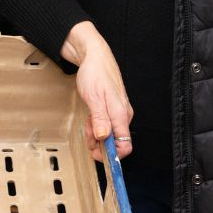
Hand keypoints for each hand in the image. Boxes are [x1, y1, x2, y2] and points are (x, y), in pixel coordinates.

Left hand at [60, 22, 133, 160]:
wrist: (93, 56)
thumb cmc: (94, 73)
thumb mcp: (93, 98)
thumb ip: (100, 120)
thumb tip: (104, 138)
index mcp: (121, 114)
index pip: (126, 146)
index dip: (113, 155)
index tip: (99, 156)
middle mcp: (123, 115)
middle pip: (116, 141)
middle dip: (100, 143)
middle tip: (87, 136)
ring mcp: (118, 111)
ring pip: (109, 133)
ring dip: (96, 134)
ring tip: (87, 124)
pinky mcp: (112, 108)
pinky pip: (106, 124)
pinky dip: (97, 125)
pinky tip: (91, 119)